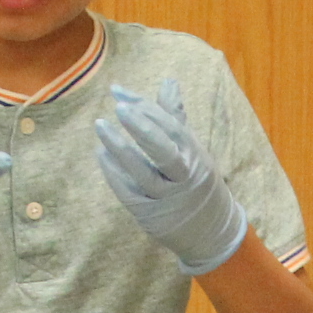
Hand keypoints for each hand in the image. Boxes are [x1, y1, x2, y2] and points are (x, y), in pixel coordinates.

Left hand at [93, 80, 249, 275]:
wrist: (211, 232)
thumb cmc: (196, 181)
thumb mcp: (192, 148)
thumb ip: (175, 116)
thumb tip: (169, 81)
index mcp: (193, 154)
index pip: (170, 126)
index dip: (144, 108)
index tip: (117, 92)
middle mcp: (183, 175)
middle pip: (164, 151)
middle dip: (143, 128)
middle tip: (119, 108)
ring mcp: (166, 197)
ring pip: (143, 173)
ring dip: (119, 149)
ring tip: (101, 126)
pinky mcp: (150, 215)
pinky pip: (129, 192)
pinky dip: (114, 173)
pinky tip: (101, 154)